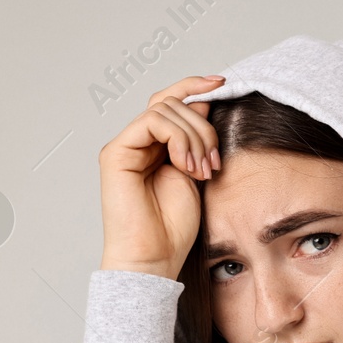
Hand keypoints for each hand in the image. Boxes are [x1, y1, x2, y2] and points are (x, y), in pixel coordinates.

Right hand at [97, 74, 225, 280]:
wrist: (154, 258)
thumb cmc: (174, 227)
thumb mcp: (197, 173)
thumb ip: (198, 140)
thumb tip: (206, 103)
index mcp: (157, 145)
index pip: (173, 101)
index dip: (197, 86)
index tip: (225, 84)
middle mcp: (138, 141)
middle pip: (173, 103)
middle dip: (203, 128)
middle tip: (212, 163)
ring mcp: (126, 145)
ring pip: (165, 109)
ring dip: (194, 137)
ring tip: (201, 171)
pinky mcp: (117, 152)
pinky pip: (151, 121)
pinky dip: (178, 139)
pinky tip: (186, 166)